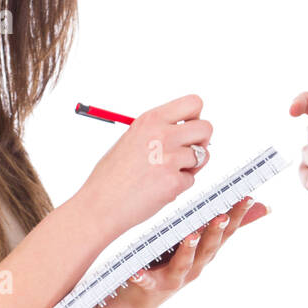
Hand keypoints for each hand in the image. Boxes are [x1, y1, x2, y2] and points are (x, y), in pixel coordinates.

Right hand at [79, 93, 212, 237]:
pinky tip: (158, 188)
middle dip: (202, 142)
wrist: (100, 205)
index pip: (194, 103)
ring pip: (203, 156)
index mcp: (150, 120)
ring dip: (190, 167)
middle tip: (187, 153)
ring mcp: (169, 158)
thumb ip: (160, 131)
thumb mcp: (132, 139)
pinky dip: (179, 186)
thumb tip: (190, 130)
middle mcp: (161, 135)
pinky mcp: (173, 181)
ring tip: (165, 173)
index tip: (188, 129)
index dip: (196, 117)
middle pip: (207, 128)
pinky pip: (191, 180)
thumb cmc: (113, 176)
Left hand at [95, 196, 268, 307]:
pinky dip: (143, 277)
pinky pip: (148, 281)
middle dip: (216, 232)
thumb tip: (265, 206)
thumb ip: (227, 226)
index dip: (237, 216)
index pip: (226, 232)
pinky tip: (137, 271)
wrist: (141, 302)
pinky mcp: (152, 287)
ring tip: (190, 235)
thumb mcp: (202, 245)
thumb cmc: (173, 264)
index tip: (247, 198)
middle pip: (209, 247)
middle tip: (222, 215)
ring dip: (188, 249)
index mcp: (206, 253)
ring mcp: (175, 278)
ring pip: (184, 263)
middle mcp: (195, 266)